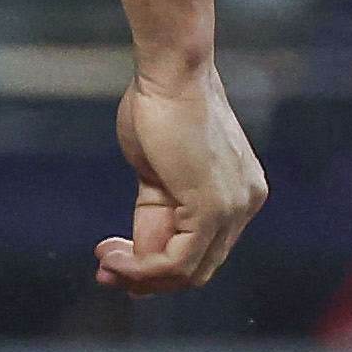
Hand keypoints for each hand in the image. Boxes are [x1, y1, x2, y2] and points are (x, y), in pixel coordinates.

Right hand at [95, 61, 267, 292]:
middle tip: (107, 272)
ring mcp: (234, 209)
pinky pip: (180, 260)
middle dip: (149, 278)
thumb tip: (139, 252)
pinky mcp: (213, 209)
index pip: (204, 247)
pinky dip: (143, 267)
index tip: (117, 262)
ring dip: (141, 275)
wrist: (170, 74)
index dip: (159, 264)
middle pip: (200, 266)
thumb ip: (159, 211)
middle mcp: (245, 204)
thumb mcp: (158, 172)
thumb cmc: (159, 109)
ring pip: (190, 270)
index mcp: (239, 194)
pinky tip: (114, 257)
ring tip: (106, 264)